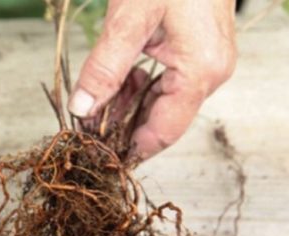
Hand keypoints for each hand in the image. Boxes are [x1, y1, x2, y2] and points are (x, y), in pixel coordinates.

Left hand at [68, 0, 236, 158]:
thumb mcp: (128, 19)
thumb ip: (105, 68)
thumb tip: (82, 109)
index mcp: (200, 71)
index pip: (163, 132)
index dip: (130, 149)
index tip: (100, 159)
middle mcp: (211, 72)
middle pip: (162, 120)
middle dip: (122, 126)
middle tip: (86, 129)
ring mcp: (207, 61)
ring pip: (162, 102)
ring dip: (127, 106)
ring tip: (93, 106)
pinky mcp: (198, 51)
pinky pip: (166, 82)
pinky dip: (138, 86)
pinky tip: (114, 82)